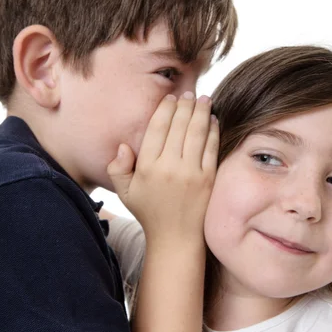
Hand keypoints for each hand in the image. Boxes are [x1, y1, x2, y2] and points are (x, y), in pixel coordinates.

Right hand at [107, 92, 217, 331]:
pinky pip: (211, 147)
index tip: (171, 98)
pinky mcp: (209, 178)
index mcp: (148, 167)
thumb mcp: (125, 192)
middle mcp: (169, 167)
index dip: (165, 109)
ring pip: (197, 132)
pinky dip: (213, 130)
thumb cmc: (149, 213)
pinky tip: (213, 119)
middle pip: (179, 126)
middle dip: (185, 105)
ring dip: (201, 112)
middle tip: (190, 93)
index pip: (157, 129)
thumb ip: (118, 167)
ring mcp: (191, 172)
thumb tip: (124, 145)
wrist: (176, 238)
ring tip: (204, 99)